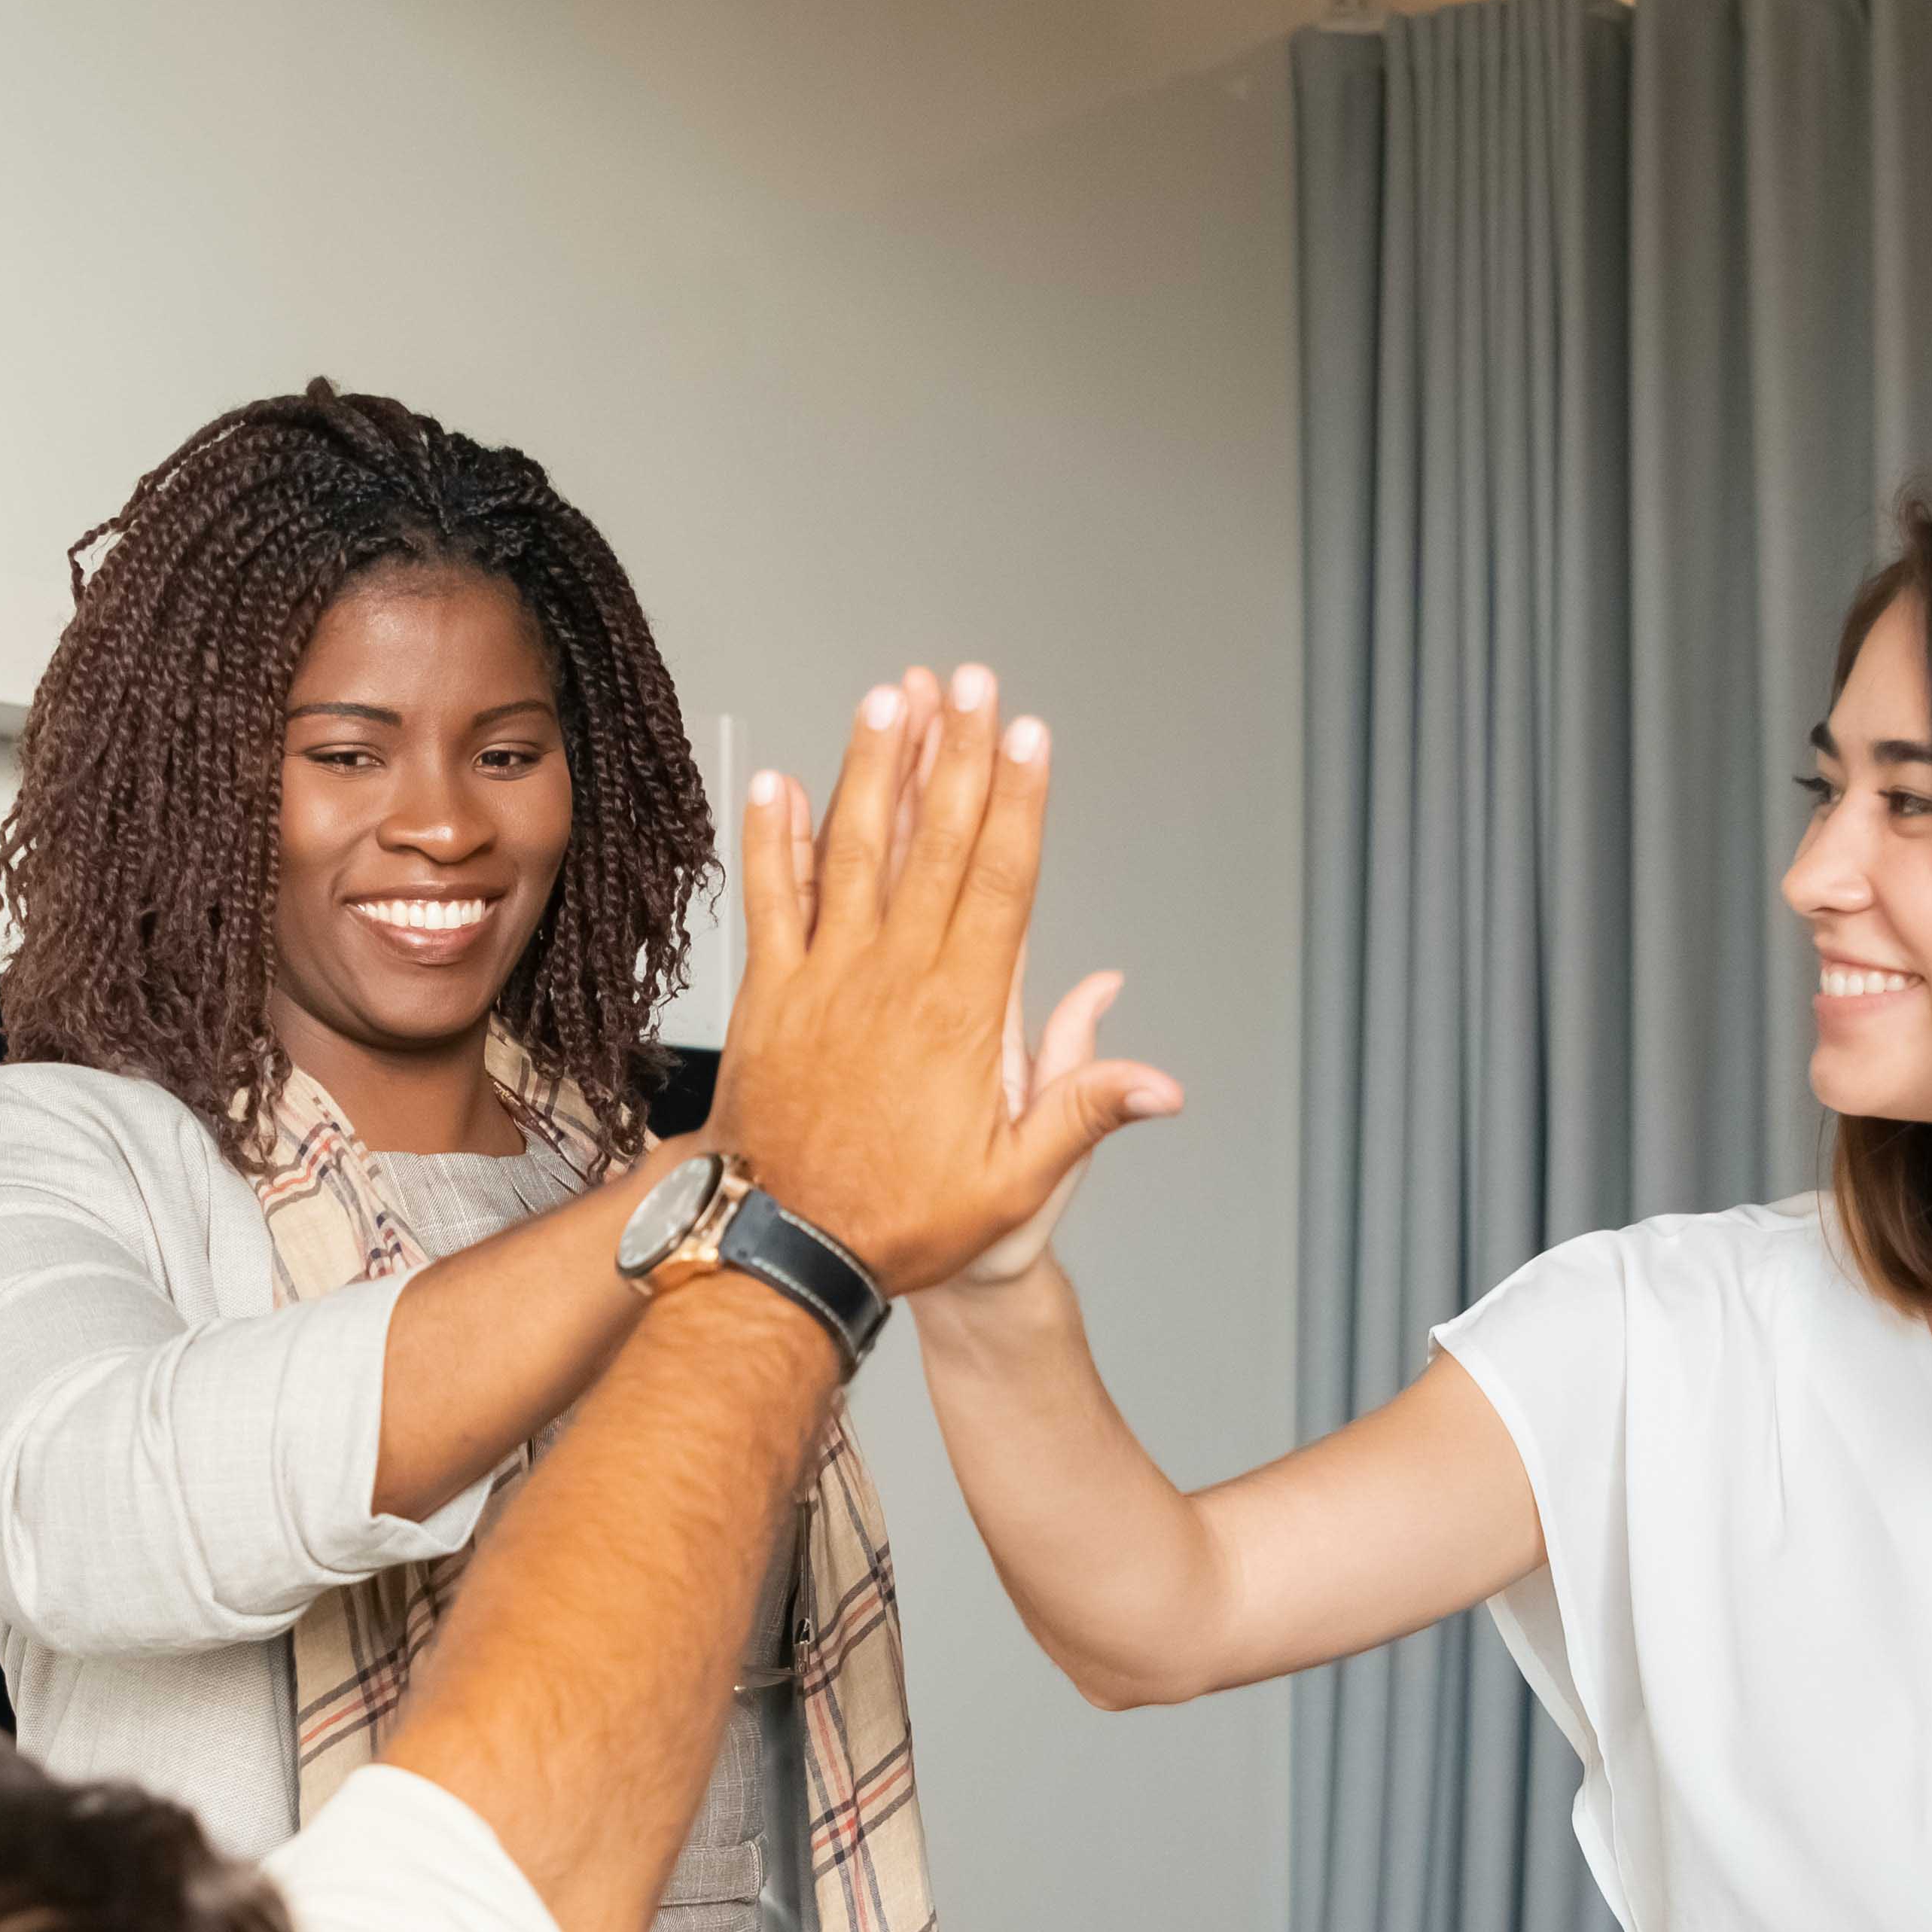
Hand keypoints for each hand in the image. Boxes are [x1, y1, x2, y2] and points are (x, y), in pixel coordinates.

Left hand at [707, 664, 1178, 1297]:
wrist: (782, 1251)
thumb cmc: (897, 1223)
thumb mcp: (1012, 1185)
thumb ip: (1081, 1113)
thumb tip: (1163, 1084)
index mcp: (961, 1013)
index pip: (1000, 882)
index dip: (1017, 801)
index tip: (1028, 735)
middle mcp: (893, 979)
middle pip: (933, 842)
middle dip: (956, 752)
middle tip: (969, 680)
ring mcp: (825, 979)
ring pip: (852, 851)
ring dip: (871, 768)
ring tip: (889, 698)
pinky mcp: (768, 995)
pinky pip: (769, 900)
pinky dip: (771, 839)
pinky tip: (777, 782)